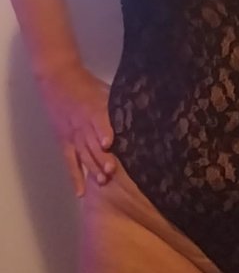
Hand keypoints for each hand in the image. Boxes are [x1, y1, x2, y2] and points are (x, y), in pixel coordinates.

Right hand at [37, 64, 116, 197]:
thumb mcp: (106, 91)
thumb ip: (120, 106)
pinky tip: (81, 192)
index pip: (99, 122)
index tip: (109, 144)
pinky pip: (70, 162)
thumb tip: (145, 114)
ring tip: (103, 180)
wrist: (58, 80)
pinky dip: (75, 177)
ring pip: (83, 154)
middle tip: (112, 171)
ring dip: (92, 167)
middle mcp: (82, 125)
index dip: (104, 132)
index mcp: (93, 109)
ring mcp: (72, 135)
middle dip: (102, 157)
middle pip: (92, 143)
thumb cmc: (87, 85)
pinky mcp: (64, 142)